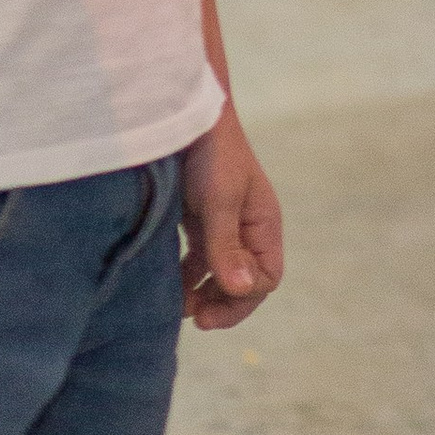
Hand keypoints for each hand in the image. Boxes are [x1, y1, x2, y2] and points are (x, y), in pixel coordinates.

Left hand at [181, 102, 284, 329]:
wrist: (187, 116)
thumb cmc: (212, 155)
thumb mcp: (220, 201)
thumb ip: (228, 247)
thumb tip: (243, 291)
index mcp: (264, 224)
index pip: (267, 277)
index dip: (242, 299)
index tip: (208, 309)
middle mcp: (248, 229)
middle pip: (244, 282)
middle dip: (221, 303)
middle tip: (192, 318)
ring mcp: (223, 225)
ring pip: (219, 274)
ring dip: (201, 294)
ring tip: (176, 305)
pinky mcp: (200, 220)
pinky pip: (198, 261)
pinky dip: (186, 277)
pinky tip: (167, 284)